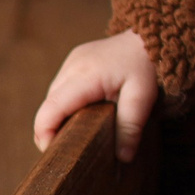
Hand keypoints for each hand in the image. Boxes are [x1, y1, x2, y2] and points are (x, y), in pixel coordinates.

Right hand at [33, 31, 157, 158]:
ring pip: (53, 96)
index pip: (53, 107)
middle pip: (49, 104)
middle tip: (65, 151)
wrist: (150, 36)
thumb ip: (130, 127)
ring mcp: (71, 61)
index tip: (52, 152)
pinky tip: (80, 116)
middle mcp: (72, 66)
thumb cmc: (147, 66)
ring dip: (58, 116)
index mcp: (85, 75)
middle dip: (50, 128)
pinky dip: (65, 104)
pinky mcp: (75, 60)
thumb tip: (122, 157)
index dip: (45, 131)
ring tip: (74, 136)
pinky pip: (61, 87)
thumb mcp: (143, 98)